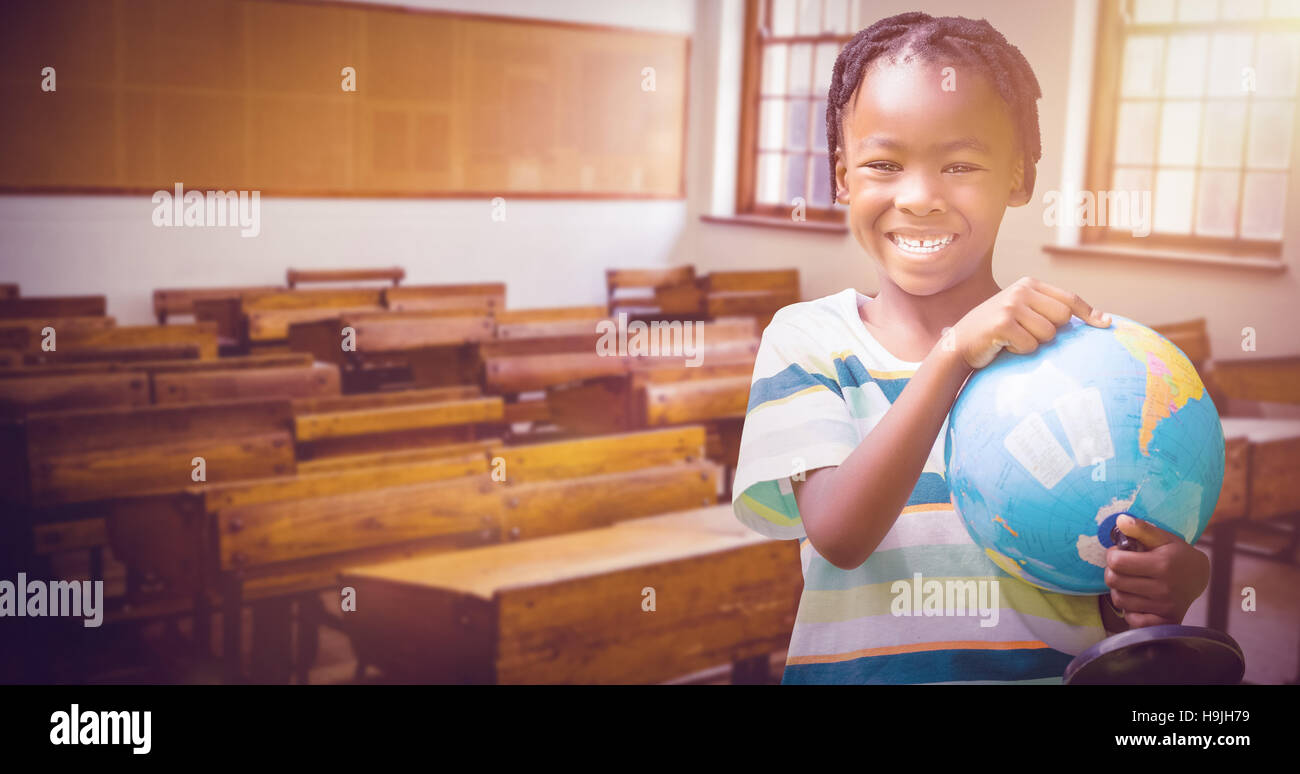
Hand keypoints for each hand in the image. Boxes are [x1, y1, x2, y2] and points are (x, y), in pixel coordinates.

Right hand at [948, 277, 1110, 368]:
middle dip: (1051, 331)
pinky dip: (1020, 351)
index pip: (1069, 299)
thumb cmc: (996, 332)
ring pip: (1048, 333)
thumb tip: (1097, 319)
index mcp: (1029, 284)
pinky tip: (1003, 345)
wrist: (958, 344)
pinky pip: (1030, 345)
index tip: (1106, 324)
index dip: (1089, 313)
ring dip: (1034, 343)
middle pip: (1063, 317)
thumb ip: (1048, 310)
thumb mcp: (1022, 313)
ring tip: (1013, 339)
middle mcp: (1021, 290)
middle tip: (1027, 334)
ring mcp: (1011, 305)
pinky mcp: (1003, 323)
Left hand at [1104, 514, 1210, 628]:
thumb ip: (1142, 529)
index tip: (1119, 553)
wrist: (1199, 578)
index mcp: (1162, 564)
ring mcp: (1165, 606)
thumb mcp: (1163, 538)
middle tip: (1122, 567)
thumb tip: (1121, 520)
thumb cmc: (1176, 554)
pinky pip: (1132, 619)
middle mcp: (1164, 588)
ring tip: (1129, 581)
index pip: (1117, 562)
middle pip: (1114, 581)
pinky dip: (1129, 610)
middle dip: (1112, 571)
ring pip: (1119, 599)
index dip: (1112, 555)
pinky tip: (1137, 599)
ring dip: (1119, 589)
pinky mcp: (1166, 620)